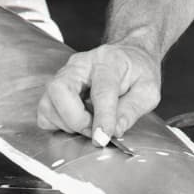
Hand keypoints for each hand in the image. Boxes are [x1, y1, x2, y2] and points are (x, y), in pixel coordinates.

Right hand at [38, 37, 162, 143]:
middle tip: (95, 130)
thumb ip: (132, 110)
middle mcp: (80, 65)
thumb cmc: (138, 71)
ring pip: (48, 103)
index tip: (102, 138)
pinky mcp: (55, 88)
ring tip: (89, 125)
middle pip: (59, 90)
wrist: (129, 55)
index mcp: (108, 62)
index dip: (102, 118)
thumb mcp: (148, 90)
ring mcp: (64, 75)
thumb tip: (115, 131)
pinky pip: (45, 111)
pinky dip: (58, 123)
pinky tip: (77, 121)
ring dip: (67, 123)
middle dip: (75, 119)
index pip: (101, 91)